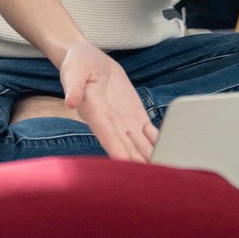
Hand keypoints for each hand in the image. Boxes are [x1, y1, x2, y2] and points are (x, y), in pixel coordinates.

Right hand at [59, 45, 157, 162]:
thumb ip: (73, 85)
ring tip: (164, 171)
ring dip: (150, 157)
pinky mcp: (135, 115)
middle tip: (152, 176)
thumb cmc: (78, 64)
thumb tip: (70, 101)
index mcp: (94, 112)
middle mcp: (110, 122)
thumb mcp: (73, 70)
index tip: (126, 163)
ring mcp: (124, 121)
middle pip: (126, 145)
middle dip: (137, 162)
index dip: (116, 149)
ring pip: (139, 143)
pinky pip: (148, 131)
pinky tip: (168, 152)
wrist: (91, 61)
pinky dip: (157, 142)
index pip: (106, 134)